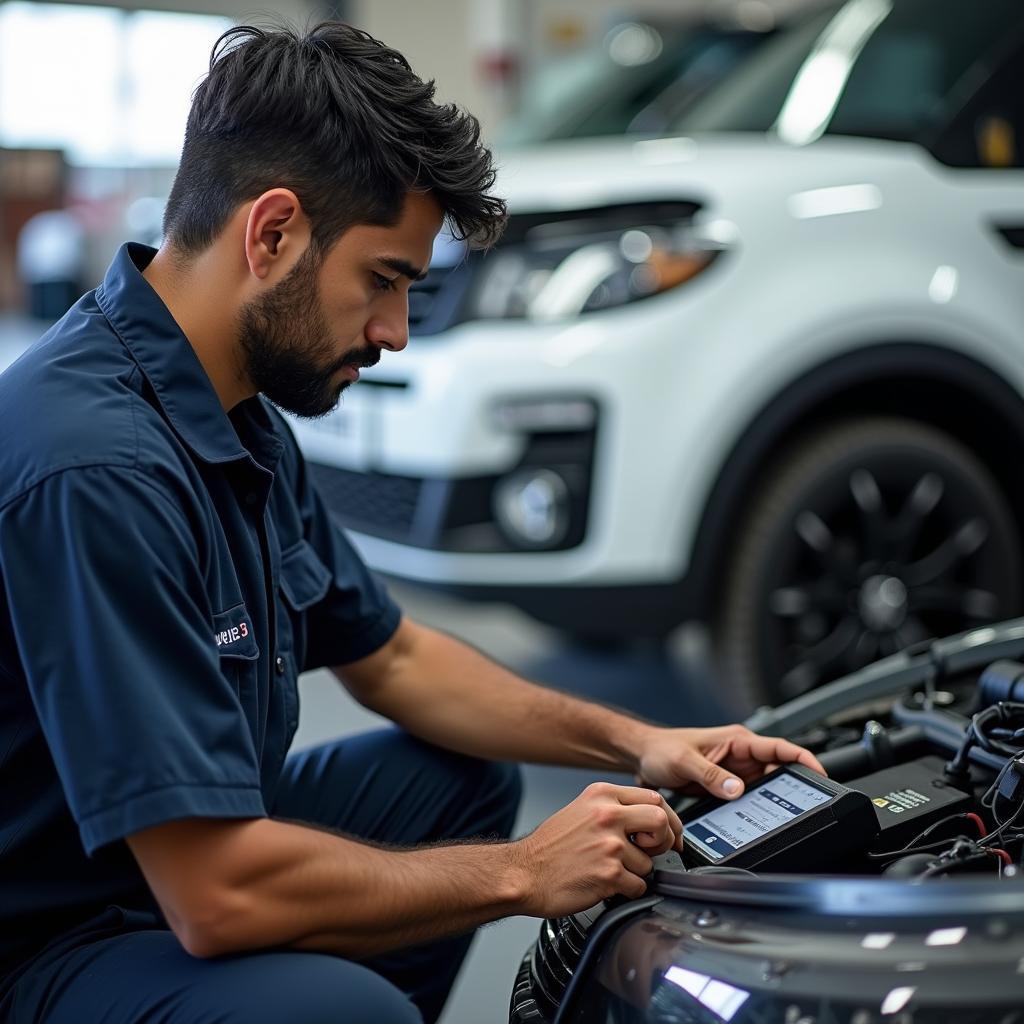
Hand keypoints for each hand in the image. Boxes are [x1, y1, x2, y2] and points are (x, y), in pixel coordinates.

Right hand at [514, 782, 682, 917]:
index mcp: (601, 795)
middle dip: (663, 841)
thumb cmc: (549, 847)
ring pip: (649, 861)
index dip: (668, 819)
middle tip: (651, 851)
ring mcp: (609, 844)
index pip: (654, 798)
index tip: (669, 833)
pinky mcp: (609, 873)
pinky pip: (638, 885)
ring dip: (637, 872)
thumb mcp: (580, 810)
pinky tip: (608, 885)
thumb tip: (647, 820)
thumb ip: (612, 808)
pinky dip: (628, 891)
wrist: (523, 873)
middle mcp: (607, 815)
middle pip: (661, 821)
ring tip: (613, 871)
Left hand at [634, 723, 825, 799]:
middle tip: (807, 806)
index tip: (821, 774)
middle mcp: (741, 755)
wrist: (643, 758)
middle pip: (780, 770)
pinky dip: (758, 807)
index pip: (780, 748)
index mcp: (738, 741)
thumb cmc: (660, 750)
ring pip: (768, 787)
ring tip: (785, 817)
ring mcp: (736, 772)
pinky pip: (751, 798)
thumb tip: (738, 789)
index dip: (804, 759)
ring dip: (776, 800)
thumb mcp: (684, 761)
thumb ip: (711, 775)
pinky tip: (759, 820)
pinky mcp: (728, 786)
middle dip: (795, 786)